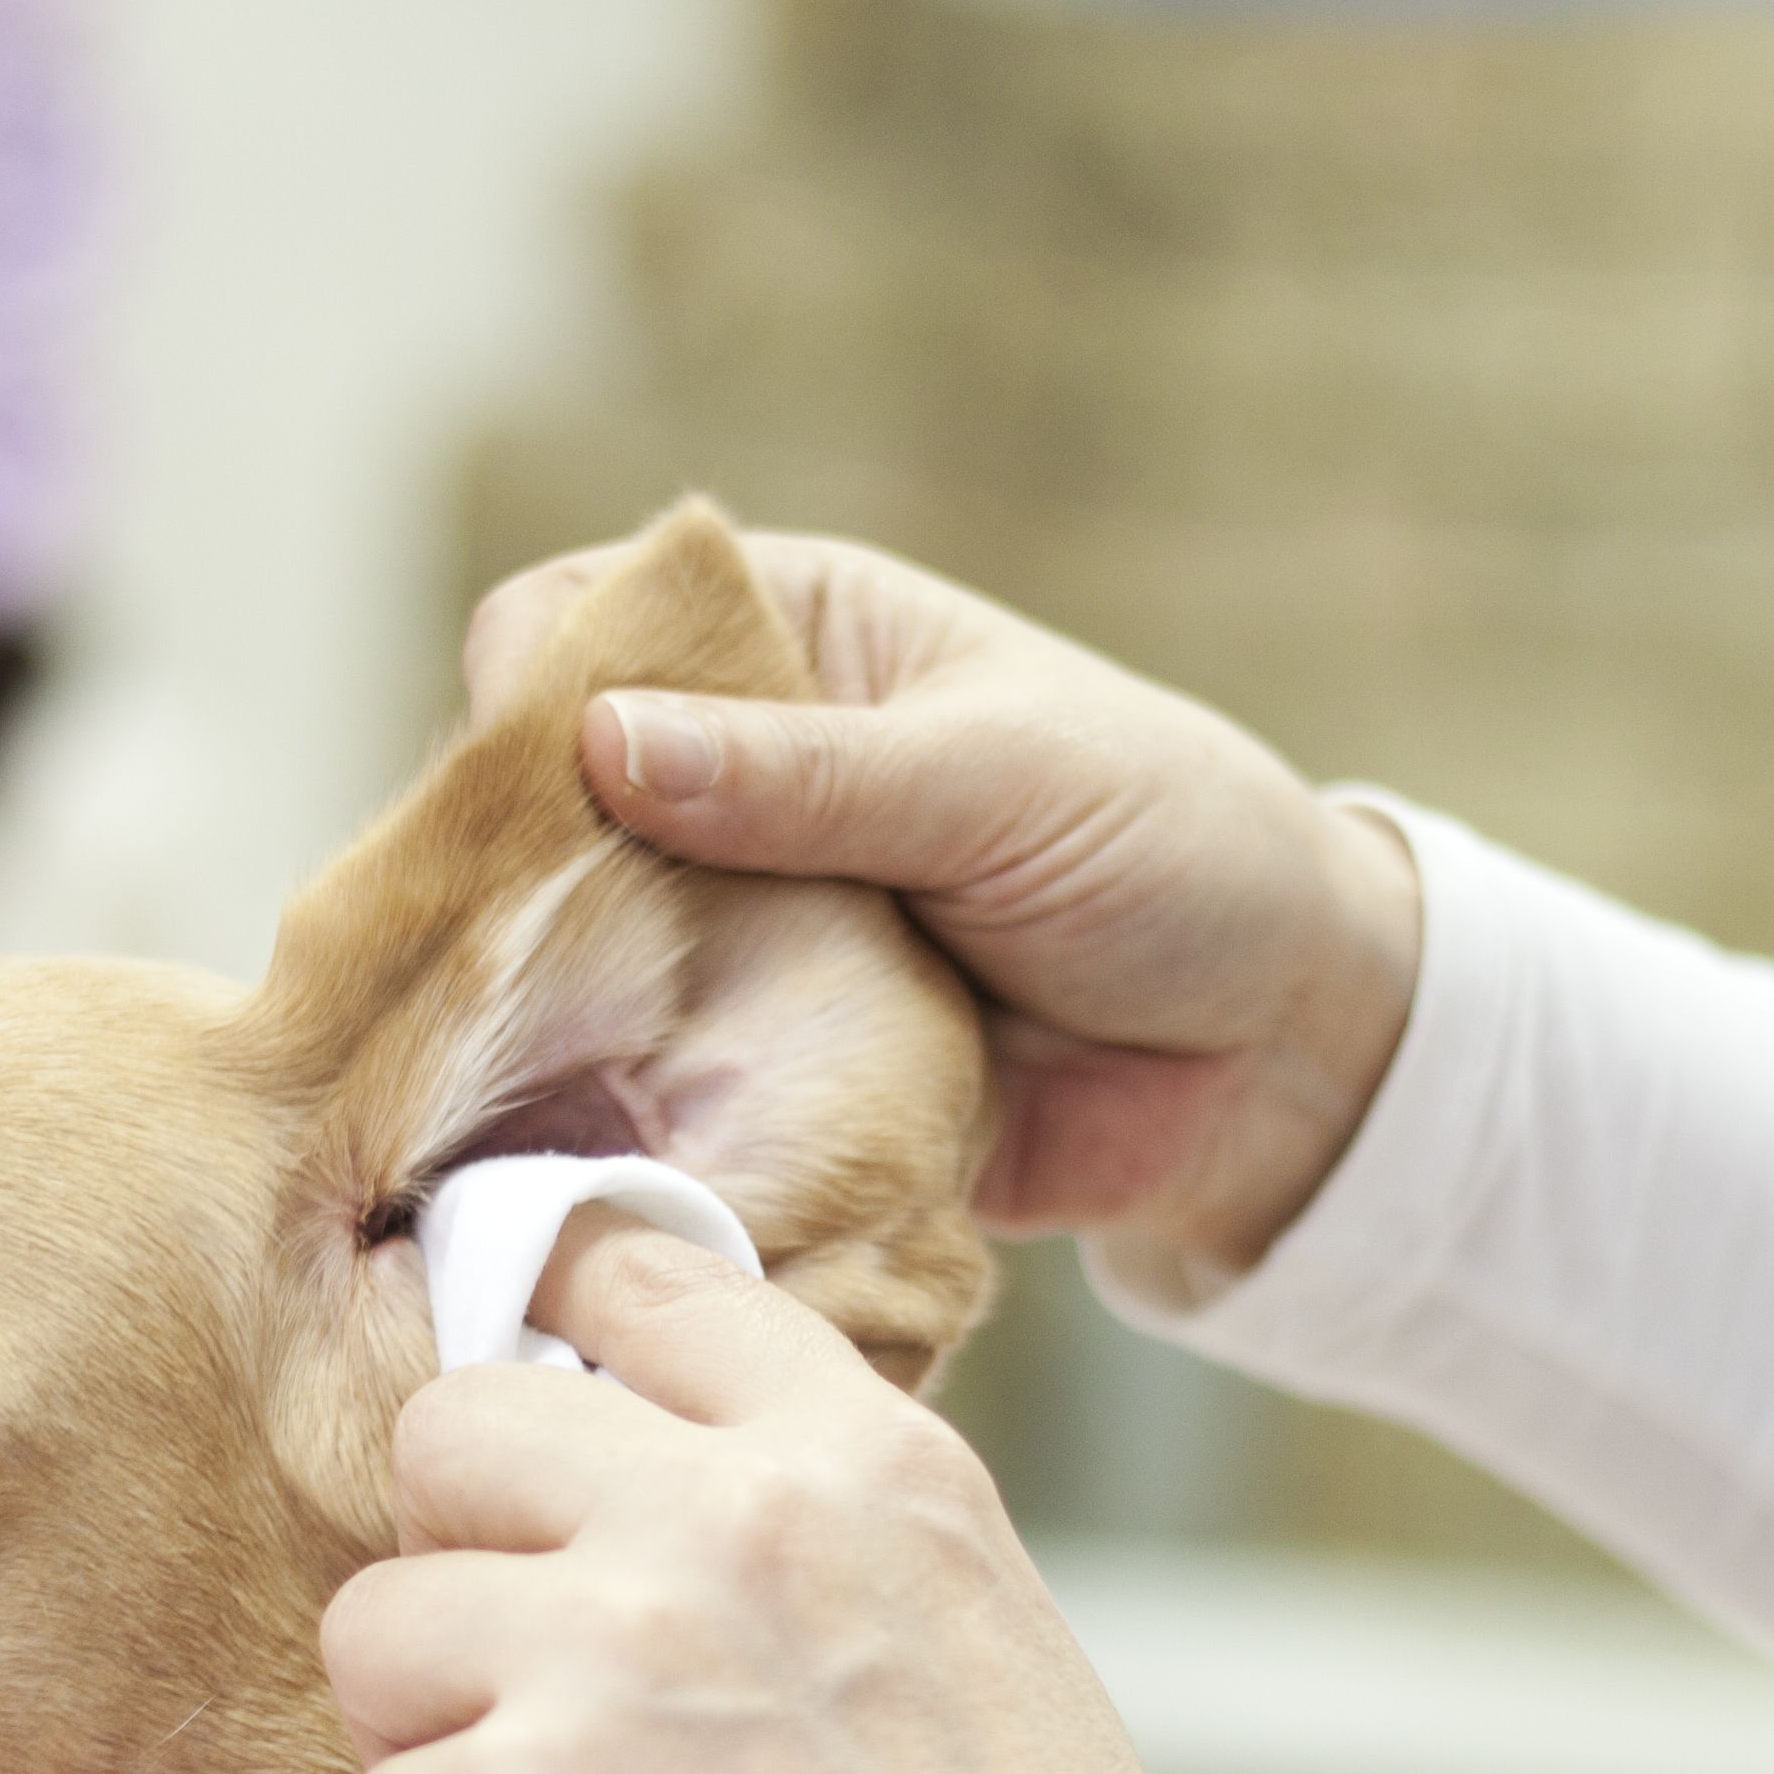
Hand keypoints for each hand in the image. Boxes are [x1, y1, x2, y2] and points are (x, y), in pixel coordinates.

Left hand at [316, 1215, 1304, 1773]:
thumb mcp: (983, 1642)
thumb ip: (824, 1539)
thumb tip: (663, 1490)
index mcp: (862, 1465)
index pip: (641, 1280)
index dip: (558, 1348)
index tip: (539, 1444)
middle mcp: (723, 1524)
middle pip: (452, 1428)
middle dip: (460, 1554)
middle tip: (518, 1684)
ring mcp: (597, 1662)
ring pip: (373, 1628)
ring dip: (424, 1743)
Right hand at [465, 529, 1422, 1281]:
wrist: (1277, 1059)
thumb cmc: (1170, 852)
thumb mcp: (997, 782)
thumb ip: (805, 775)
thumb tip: (600, 742)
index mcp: (789, 641)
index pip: (581, 617)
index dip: (527, 690)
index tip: (514, 789)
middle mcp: (733, 780)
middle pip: (538, 804)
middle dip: (505, 881)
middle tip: (496, 966)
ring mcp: (735, 932)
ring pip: (573, 959)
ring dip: (551, 1016)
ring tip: (514, 1075)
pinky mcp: (756, 1070)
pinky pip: (648, 1091)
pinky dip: (619, 1123)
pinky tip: (576, 1156)